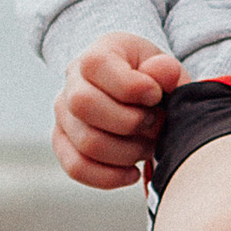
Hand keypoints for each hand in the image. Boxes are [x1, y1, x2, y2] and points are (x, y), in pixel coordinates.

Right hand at [54, 32, 183, 188]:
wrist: (137, 95)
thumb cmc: (152, 81)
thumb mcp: (165, 68)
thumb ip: (167, 70)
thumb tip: (162, 72)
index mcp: (96, 54)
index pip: (96, 65)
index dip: (131, 86)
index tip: (156, 96)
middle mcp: (71, 81)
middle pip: (83, 104)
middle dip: (129, 122)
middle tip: (155, 124)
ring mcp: (63, 114)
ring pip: (86, 142)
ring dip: (127, 151)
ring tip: (148, 145)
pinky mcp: (63, 143)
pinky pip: (76, 167)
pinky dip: (109, 176)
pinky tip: (132, 172)